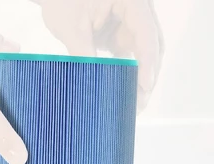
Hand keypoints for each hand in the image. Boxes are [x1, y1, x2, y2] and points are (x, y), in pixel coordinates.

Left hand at [39, 0, 163, 111]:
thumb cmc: (61, 1)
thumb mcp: (72, 28)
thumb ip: (85, 54)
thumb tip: (93, 86)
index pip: (145, 32)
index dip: (147, 61)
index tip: (145, 86)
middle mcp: (136, 10)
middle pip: (152, 44)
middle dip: (148, 74)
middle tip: (140, 102)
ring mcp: (130, 23)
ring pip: (144, 53)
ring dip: (139, 77)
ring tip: (134, 103)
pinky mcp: (121, 35)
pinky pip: (130, 56)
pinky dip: (127, 74)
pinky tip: (124, 93)